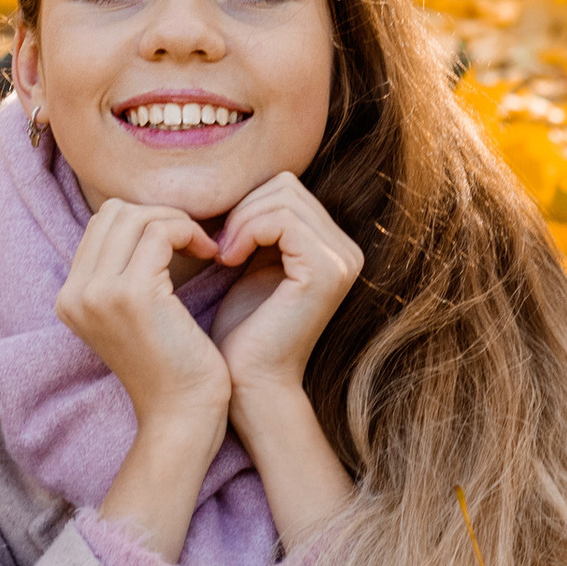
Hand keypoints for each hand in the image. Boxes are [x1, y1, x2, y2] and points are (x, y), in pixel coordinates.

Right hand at [60, 201, 231, 562]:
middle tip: (196, 239)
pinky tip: (212, 254)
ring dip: (178, 222)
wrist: (182, 417)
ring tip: (205, 246)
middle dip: (160, 215)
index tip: (181, 242)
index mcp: (70, 297)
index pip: (102, 225)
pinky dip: (190, 232)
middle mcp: (74, 293)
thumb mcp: (135, 316)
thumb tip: (147, 220)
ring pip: (137, 216)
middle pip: (115, 212)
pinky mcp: (132, 293)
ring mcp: (98, 292)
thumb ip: (125, 273)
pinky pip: (161, 231)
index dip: (145, 221)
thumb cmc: (172, 367)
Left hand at [210, 175, 362, 432]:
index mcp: (332, 247)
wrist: (248, 383)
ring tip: (223, 255)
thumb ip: (257, 225)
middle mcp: (347, 251)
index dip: (245, 205)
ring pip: (282, 197)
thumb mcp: (251, 264)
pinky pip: (280, 219)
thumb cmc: (242, 331)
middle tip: (219, 247)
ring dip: (241, 221)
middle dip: (243, 209)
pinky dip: (246, 231)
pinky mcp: (326, 271)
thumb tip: (239, 182)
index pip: (286, 188)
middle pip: (286, 185)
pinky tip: (229, 260)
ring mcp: (342, 260)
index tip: (220, 241)